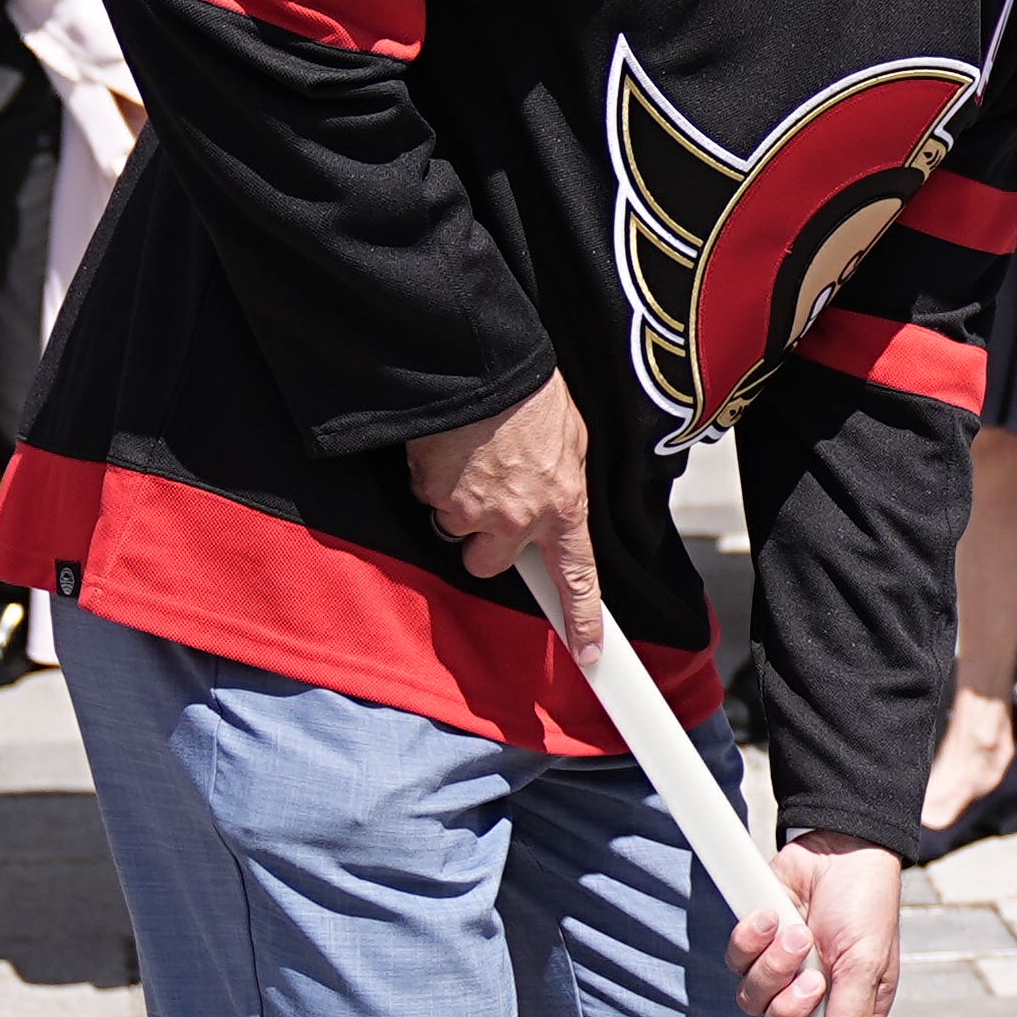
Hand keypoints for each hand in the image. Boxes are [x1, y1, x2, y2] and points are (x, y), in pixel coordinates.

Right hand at [406, 374, 600, 653]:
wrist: (480, 363)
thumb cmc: (529, 395)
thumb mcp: (571, 439)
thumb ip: (563, 483)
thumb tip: (554, 500)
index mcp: (563, 504)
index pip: (578, 577)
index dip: (583, 619)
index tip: (587, 653)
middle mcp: (517, 517)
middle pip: (490, 564)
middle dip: (485, 540)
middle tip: (488, 500)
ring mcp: (471, 508)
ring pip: (456, 530)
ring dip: (459, 504)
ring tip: (470, 458)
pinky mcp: (432, 491)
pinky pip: (428, 497)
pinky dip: (434, 478)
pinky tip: (449, 447)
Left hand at [733, 830, 902, 1016]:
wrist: (839, 851)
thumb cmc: (866, 906)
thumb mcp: (868, 965)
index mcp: (846, 1014)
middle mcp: (810, 1002)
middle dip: (787, 1013)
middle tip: (811, 981)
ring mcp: (779, 975)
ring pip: (751, 1002)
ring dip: (774, 966)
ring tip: (800, 933)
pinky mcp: (754, 946)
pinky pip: (735, 961)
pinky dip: (753, 938)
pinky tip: (776, 915)